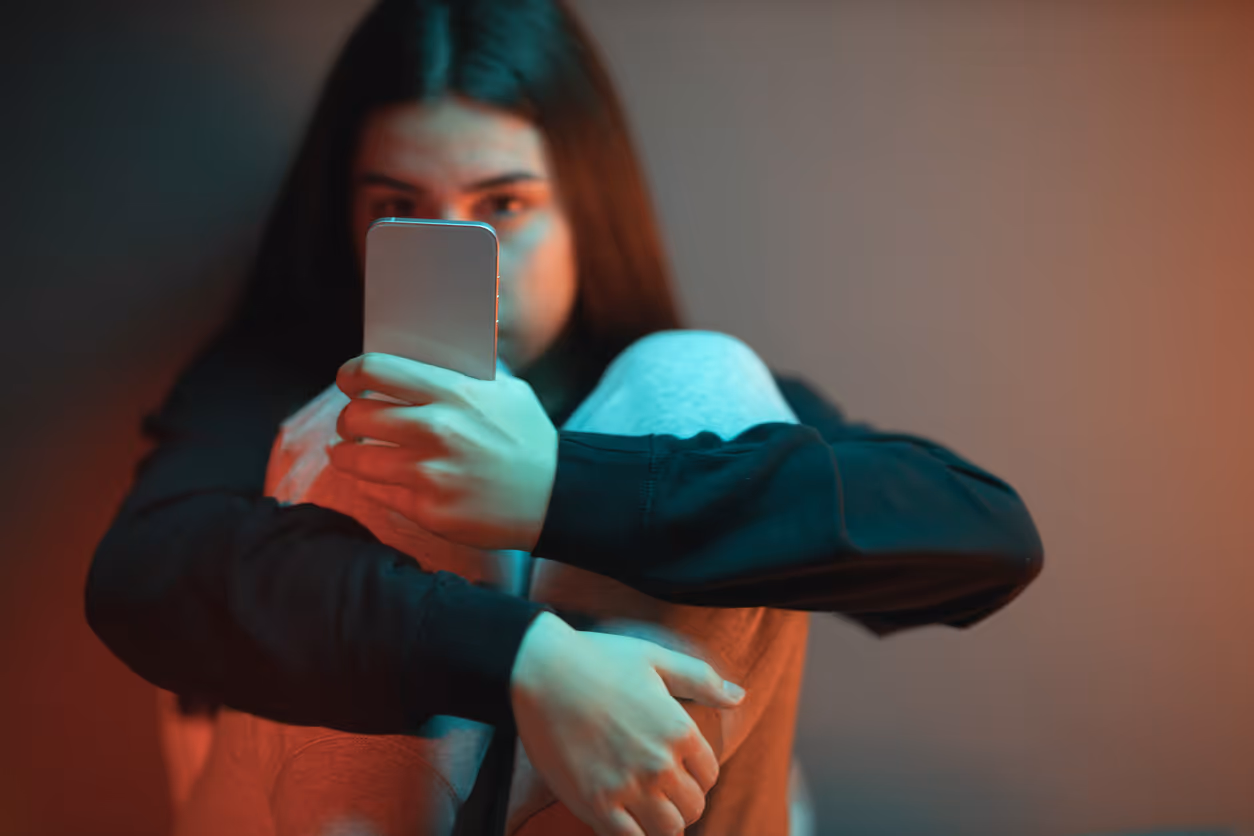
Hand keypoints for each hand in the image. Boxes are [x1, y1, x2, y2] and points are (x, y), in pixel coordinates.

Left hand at [328, 353, 557, 551]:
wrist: (554, 498)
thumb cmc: (529, 440)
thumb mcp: (508, 390)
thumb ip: (464, 372)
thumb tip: (423, 356)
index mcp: (452, 392)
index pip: (376, 371)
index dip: (351, 374)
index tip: (348, 381)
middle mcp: (435, 430)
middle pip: (356, 415)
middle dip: (348, 418)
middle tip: (352, 423)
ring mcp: (428, 473)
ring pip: (357, 459)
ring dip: (346, 454)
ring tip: (348, 453)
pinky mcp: (427, 509)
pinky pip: (380, 493)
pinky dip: (376, 484)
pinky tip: (381, 479)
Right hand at [510, 612, 746, 835]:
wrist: (540, 671)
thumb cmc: (599, 659)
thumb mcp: (657, 659)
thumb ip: (702, 680)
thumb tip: (740, 695)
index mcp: (680, 730)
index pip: (709, 775)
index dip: (697, 775)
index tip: (678, 770)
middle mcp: (660, 764)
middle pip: (692, 807)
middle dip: (683, 802)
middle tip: (663, 794)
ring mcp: (628, 787)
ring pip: (668, 831)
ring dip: (663, 825)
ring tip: (647, 811)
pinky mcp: (596, 804)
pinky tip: (624, 823)